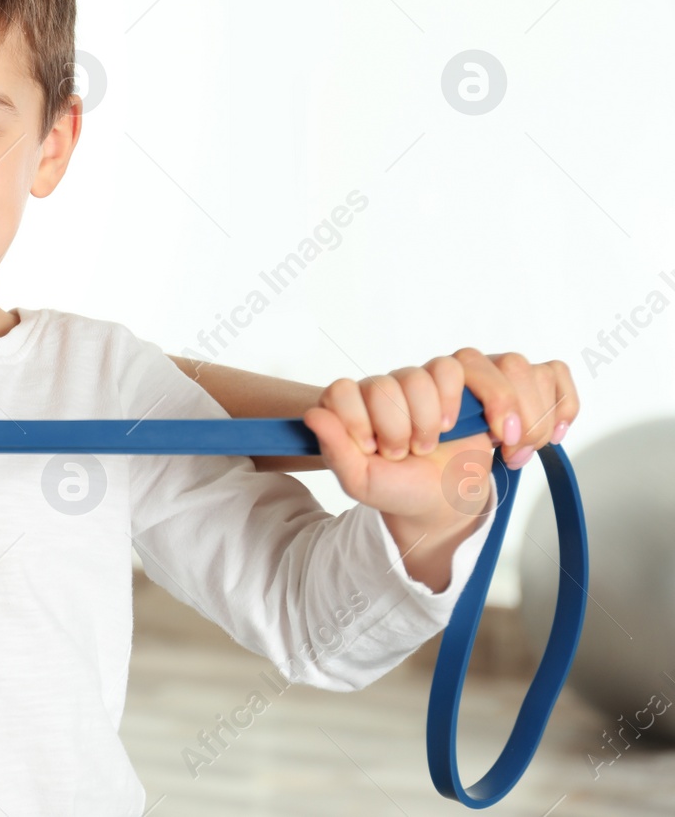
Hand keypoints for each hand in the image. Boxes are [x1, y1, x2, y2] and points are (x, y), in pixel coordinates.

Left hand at [302, 349, 578, 525]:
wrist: (435, 506)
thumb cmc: (398, 486)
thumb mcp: (361, 480)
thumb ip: (336, 449)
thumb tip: (313, 414)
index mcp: (386, 390)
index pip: (388, 379)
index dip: (391, 418)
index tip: (396, 452)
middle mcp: (429, 376)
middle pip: (445, 366)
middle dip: (438, 420)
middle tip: (432, 452)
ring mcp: (473, 380)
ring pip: (500, 362)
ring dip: (507, 410)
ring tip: (504, 449)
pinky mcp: (513, 390)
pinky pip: (548, 371)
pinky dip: (555, 402)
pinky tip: (546, 437)